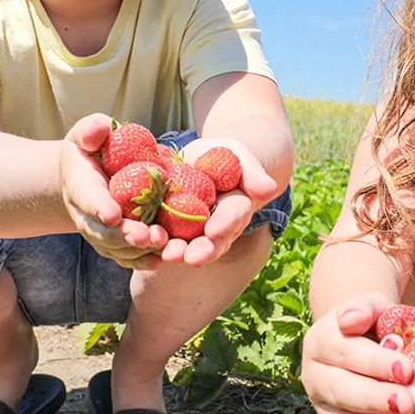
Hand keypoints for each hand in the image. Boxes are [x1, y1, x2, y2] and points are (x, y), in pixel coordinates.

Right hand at [59, 113, 168, 269]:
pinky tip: (160, 261)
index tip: (112, 215)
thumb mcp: (87, 133)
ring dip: (137, 251)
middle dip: (123, 235)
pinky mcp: (116, 243)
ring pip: (116, 248)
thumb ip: (91, 130)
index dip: (98, 206)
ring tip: (161, 246)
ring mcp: (101, 231)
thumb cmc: (92, 149)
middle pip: (101, 230)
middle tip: (146, 236)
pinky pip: (126, 256)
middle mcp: (86, 214)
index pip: (86, 196)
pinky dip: (141, 261)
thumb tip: (98, 131)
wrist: (88, 175)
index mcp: (79, 184)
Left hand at [158, 136, 279, 266]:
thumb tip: (270, 190)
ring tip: (167, 255)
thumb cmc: (224, 155)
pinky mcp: (169, 228)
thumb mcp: (239, 155)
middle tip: (190, 257)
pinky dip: (154, 242)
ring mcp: (193, 231)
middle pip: (212, 242)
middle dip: (202, 251)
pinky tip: (144, 243)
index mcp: (236, 209)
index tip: (214, 231)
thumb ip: (253, 172)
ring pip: (188, 246)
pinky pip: (163, 237)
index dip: (224, 224)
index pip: (233, 217)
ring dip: (178, 252)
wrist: (199, 160)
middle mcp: (216, 227)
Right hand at [302, 293, 414, 413]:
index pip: (345, 350)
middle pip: (339, 387)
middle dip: (374, 397)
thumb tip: (349, 320)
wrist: (366, 341)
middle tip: (406, 403)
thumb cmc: (375, 322)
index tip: (406, 368)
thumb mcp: (374, 306)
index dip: (375, 362)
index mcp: (320, 339)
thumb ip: (364, 308)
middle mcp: (314, 373)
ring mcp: (321, 402)